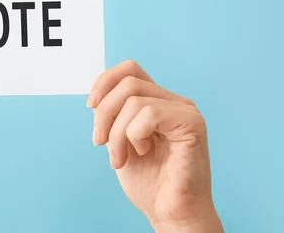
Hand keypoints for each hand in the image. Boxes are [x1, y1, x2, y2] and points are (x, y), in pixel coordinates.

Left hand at [87, 60, 222, 232]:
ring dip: (116, 133)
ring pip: (134, 100)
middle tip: (100, 143)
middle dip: (104, 113)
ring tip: (120, 158)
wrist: (170, 214)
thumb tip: (96, 95)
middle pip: (127, 82)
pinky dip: (134, 135)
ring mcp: (185, 111)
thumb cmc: (149, 183)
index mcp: (159, 101)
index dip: (104, 81)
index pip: (129, 69)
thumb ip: (112, 115)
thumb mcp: (118, 140)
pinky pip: (149, 114)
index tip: (90, 107)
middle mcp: (174, 101)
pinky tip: (142, 153)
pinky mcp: (192, 124)